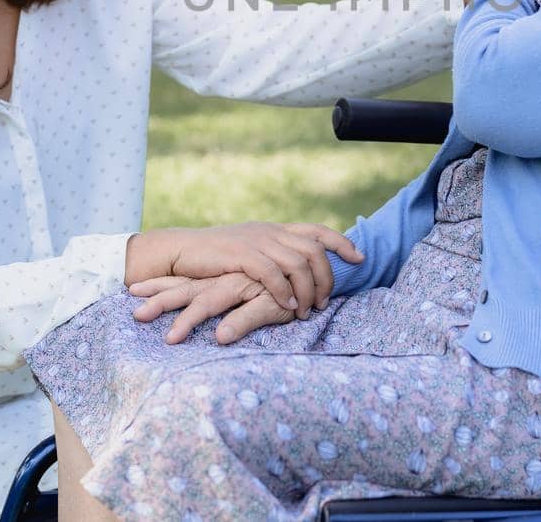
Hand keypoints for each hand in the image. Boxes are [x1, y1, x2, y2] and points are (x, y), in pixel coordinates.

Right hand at [129, 222, 361, 315]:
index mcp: (275, 230)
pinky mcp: (241, 255)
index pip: (318, 231)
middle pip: (314, 250)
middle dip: (327, 277)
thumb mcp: (249, 251)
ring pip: (298, 263)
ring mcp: (257, 241)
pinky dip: (284, 291)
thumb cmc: (215, 259)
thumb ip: (273, 256)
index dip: (342, 243)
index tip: (360, 258)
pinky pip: (273, 273)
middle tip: (325, 303)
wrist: (180, 251)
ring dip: (308, 290)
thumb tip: (298, 271)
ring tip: (307, 311)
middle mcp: (270, 232)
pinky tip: (288, 305)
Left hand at [130, 272, 297, 344]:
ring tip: (170, 340)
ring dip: (189, 320)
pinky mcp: (270, 299)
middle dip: (160, 302)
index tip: (131, 293)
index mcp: (220, 280)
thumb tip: (214, 330)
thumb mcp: (250, 301)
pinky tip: (220, 337)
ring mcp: (248, 287)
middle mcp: (230, 280)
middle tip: (135, 314)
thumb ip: (233, 313)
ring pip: (212, 301)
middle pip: (188, 290)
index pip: (183, 283)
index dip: (158, 287)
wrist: (315, 268)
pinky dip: (236, 324)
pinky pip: (251, 313)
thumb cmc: (281, 290)